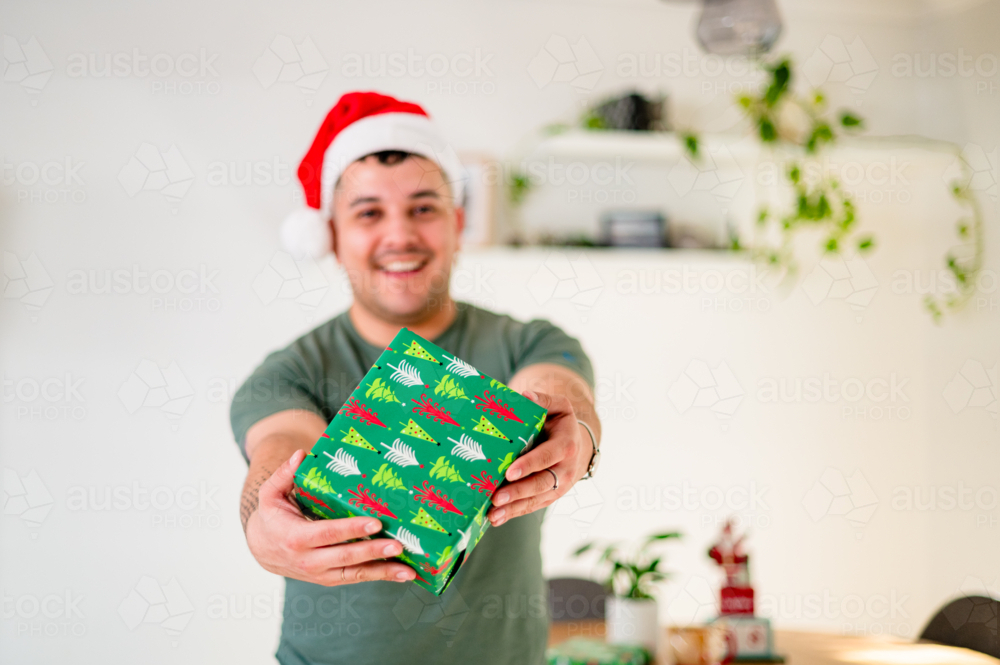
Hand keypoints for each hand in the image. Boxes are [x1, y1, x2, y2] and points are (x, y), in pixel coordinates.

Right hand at [245, 449, 415, 585]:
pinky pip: (356, 579)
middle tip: (398, 545)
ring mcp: (320, 574)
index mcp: (296, 538)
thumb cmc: (272, 516)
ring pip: (355, 574)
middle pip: (346, 557)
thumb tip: (300, 454)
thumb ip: (284, 474)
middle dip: (374, 551)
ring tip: (409, 570)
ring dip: (383, 572)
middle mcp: (309, 561)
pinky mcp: (330, 579)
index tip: (375, 522)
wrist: (263, 549)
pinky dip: (379, 577)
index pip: (329, 533)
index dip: (353, 528)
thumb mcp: (270, 494)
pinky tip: (401, 574)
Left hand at [487, 390, 592, 526]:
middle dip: (518, 492)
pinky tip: (496, 519)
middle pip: (541, 483)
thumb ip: (544, 400)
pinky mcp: (550, 496)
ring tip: (492, 515)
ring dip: (513, 508)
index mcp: (566, 445)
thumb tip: (526, 396)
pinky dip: (514, 513)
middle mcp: (565, 469)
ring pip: (536, 499)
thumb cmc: (560, 422)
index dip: (529, 465)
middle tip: (496, 498)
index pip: (547, 457)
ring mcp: (559, 486)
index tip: (509, 472)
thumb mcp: (558, 406)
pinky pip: (532, 506)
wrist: (577, 443)